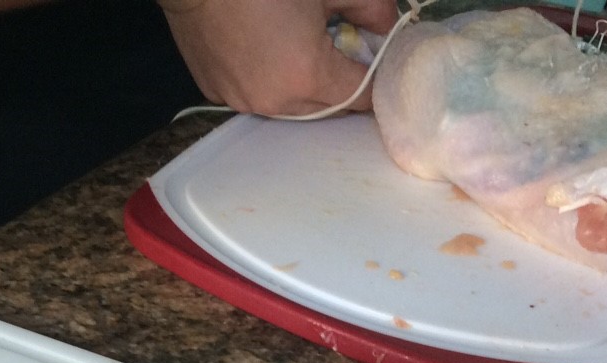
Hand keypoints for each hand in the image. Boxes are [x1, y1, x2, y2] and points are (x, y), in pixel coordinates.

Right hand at [161, 0, 400, 116]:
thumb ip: (368, 7)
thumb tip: (389, 25)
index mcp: (308, 76)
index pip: (362, 97)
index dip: (374, 77)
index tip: (373, 57)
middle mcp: (276, 101)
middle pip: (327, 109)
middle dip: (340, 84)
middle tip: (339, 46)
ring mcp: (242, 100)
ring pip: (290, 107)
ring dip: (303, 86)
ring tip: (297, 46)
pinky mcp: (217, 93)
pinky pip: (256, 96)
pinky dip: (268, 81)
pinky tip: (262, 49)